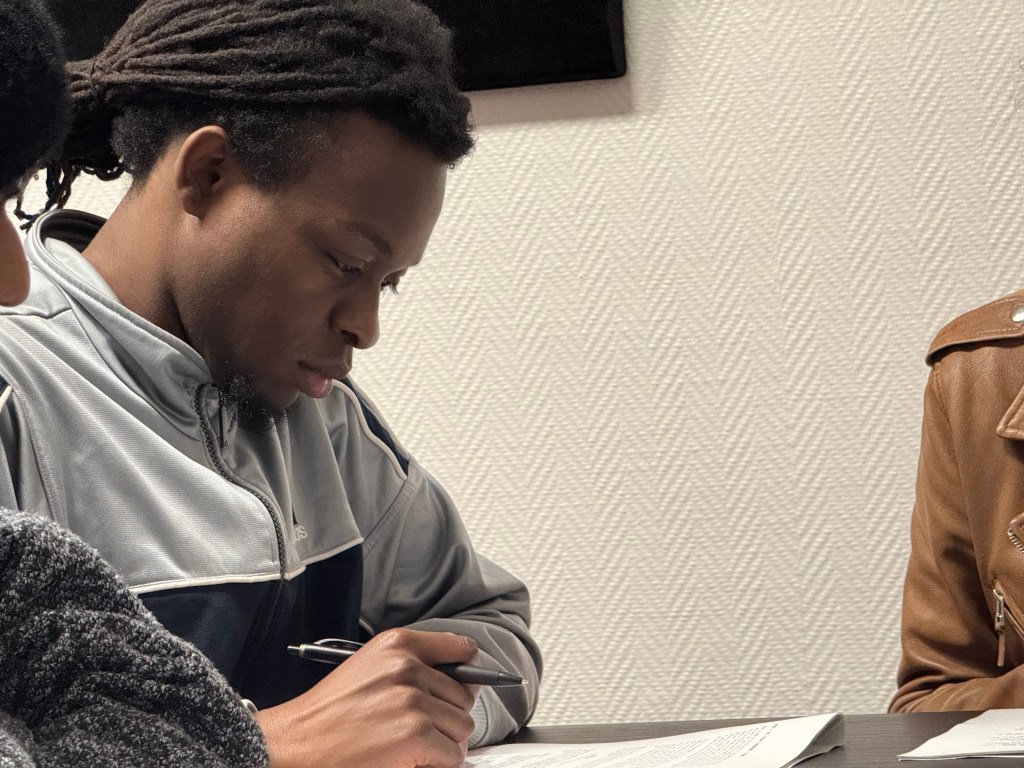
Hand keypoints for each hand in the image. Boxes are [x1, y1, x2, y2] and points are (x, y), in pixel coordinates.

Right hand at [256, 628, 478, 767]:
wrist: (296, 743)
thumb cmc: (330, 712)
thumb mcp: (370, 667)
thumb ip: (413, 666)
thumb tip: (464, 682)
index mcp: (398, 644)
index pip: (460, 648)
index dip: (469, 671)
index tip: (470, 682)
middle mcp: (408, 667)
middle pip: (464, 696)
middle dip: (448, 717)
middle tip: (420, 729)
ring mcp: (413, 701)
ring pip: (462, 726)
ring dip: (445, 743)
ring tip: (413, 746)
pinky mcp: (415, 735)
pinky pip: (453, 754)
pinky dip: (439, 763)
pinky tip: (412, 760)